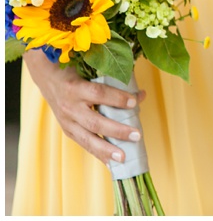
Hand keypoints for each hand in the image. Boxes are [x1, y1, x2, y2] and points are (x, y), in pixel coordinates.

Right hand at [25, 50, 145, 164]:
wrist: (48, 78)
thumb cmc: (77, 73)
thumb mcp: (92, 72)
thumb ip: (115, 83)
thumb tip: (141, 95)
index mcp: (76, 88)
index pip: (99, 93)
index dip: (117, 98)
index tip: (135, 101)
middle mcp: (70, 106)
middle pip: (95, 122)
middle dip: (117, 130)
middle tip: (137, 135)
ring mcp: (67, 121)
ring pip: (88, 138)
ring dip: (107, 149)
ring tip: (123, 157)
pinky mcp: (67, 130)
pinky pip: (84, 144)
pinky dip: (99, 154)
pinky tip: (111, 162)